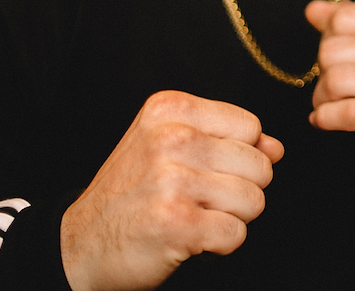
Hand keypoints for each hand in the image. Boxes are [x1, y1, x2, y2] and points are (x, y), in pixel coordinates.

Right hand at [60, 90, 283, 290]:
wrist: (79, 245)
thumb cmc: (129, 194)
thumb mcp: (167, 147)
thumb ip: (225, 139)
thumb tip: (276, 147)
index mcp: (170, 109)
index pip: (251, 127)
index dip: (239, 155)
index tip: (205, 170)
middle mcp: (170, 138)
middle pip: (260, 165)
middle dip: (240, 190)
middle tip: (199, 199)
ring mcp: (173, 180)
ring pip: (254, 200)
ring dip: (230, 218)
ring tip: (193, 216)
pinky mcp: (176, 222)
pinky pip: (236, 234)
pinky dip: (220, 245)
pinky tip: (189, 237)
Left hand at [305, 0, 354, 212]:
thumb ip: (354, 25)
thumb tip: (314, 10)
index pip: (345, 17)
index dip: (327, 39)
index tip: (335, 58)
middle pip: (334, 49)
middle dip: (321, 72)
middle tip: (330, 88)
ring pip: (336, 81)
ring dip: (321, 98)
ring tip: (328, 105)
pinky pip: (348, 113)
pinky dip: (325, 118)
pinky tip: (324, 120)